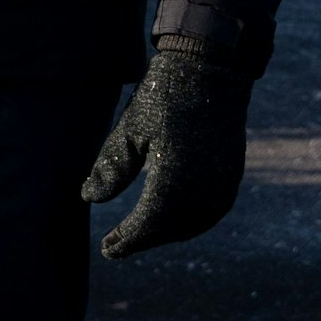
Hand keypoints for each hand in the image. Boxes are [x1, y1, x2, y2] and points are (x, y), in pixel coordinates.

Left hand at [81, 39, 253, 259]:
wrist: (212, 71)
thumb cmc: (164, 97)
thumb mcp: (129, 129)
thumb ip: (111, 167)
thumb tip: (88, 198)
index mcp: (175, 181)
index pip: (147, 224)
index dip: (126, 240)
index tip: (105, 248)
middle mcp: (203, 190)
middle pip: (169, 230)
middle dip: (142, 239)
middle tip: (115, 245)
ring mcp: (222, 186)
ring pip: (191, 225)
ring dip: (164, 233)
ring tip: (138, 234)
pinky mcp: (231, 177)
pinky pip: (208, 213)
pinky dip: (187, 222)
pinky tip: (169, 219)